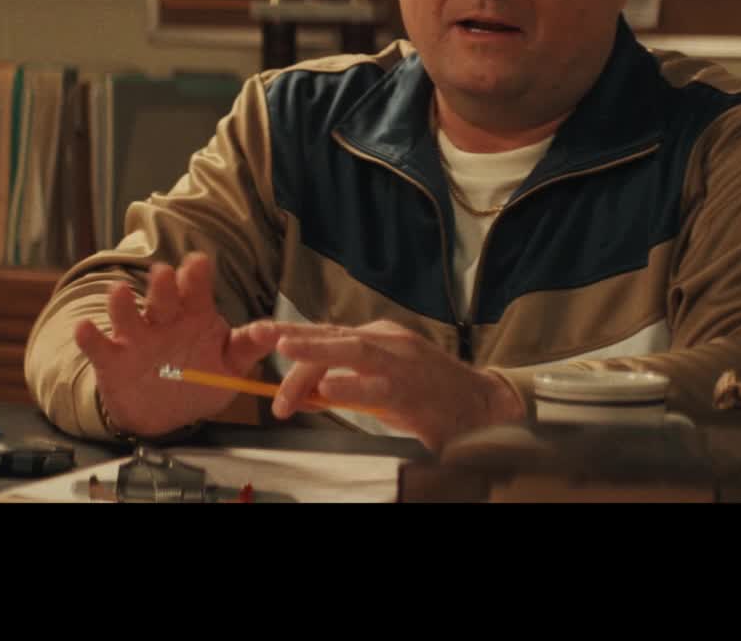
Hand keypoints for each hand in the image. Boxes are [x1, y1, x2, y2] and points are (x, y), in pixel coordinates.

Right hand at [73, 252, 275, 437]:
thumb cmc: (200, 380)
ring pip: (128, 316)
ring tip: (119, 293)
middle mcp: (164, 321)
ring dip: (122, 305)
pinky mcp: (112, 360)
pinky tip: (85, 329)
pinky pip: (99, 346)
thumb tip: (272, 331)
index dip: (196, 277)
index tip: (197, 264)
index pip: (196, 291)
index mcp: (195, 317)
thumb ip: (247, 347)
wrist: (165, 415)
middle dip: (162, 285)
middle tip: (164, 274)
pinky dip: (91, 338)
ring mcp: (136, 338)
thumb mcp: (230, 367)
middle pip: (162, 298)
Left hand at [264, 320, 525, 451]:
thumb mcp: (380, 384)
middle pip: (333, 338)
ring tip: (286, 351)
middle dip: (294, 339)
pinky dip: (353, 386)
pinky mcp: (412, 391)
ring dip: (316, 351)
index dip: (292, 332)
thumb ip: (344, 383)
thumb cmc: (429, 396)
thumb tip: (305, 390)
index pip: (327, 333)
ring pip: (353, 352)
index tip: (260, 333)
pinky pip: (378, 387)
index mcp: (377, 338)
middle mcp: (387, 342)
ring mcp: (401, 364)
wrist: (481, 407)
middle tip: (260, 339)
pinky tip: (330, 389)